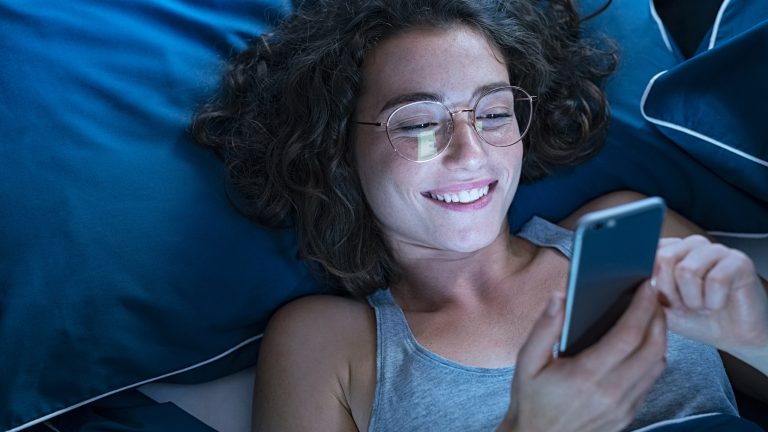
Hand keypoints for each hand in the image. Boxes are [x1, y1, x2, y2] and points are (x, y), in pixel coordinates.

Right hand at [500, 282, 666, 431]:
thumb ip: (544, 328)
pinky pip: (651, 380)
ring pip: (658, 364)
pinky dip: (653, 357)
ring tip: (651, 315)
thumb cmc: (531, 399)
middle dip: (658, 316)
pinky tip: (642, 344)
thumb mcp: (526, 361)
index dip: (642, 307)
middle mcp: (611, 392)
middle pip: (653, 347)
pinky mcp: (628, 414)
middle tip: (653, 295)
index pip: (628, 335)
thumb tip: (561, 297)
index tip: (645, 285)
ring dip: (660, 336)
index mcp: (586, 374)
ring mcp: (623, 406)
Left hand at [652, 235, 767, 357]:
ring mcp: (715, 250)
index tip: (661, 300)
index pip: (646, 253)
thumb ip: (643, 290)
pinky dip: (713, 301)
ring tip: (702, 305)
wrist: (732, 337)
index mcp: (669, 250)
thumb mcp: (659, 307)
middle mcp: (690, 245)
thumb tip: (630, 278)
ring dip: (693, 299)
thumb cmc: (695, 319)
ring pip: (686, 270)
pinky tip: (718, 303)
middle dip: (671, 293)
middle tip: (685, 305)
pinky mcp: (738, 261)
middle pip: (663, 259)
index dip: (650, 283)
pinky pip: (715, 280)